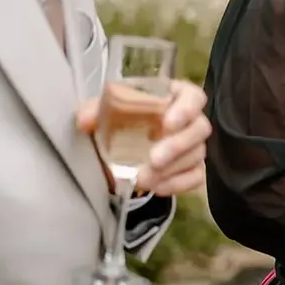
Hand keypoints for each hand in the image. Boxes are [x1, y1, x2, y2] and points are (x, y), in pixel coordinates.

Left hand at [76, 80, 210, 196]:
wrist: (114, 147)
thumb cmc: (116, 120)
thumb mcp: (102, 111)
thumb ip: (93, 110)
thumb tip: (85, 121)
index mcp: (172, 96)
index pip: (193, 96)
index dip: (186, 108)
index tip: (168, 123)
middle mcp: (189, 119)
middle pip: (199, 128)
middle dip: (177, 145)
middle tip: (153, 160)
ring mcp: (193, 145)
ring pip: (197, 155)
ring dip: (172, 169)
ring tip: (145, 178)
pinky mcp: (193, 168)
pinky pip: (196, 177)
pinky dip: (178, 184)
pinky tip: (158, 188)